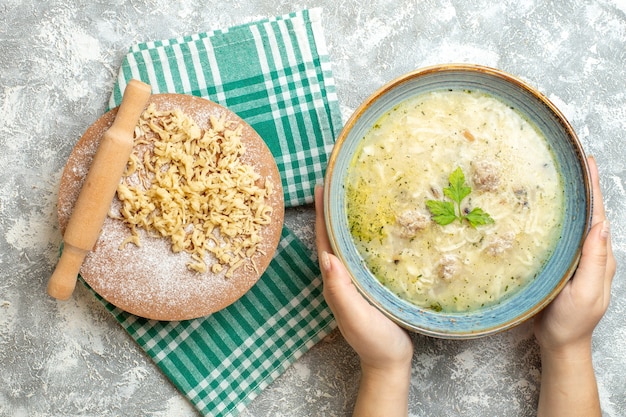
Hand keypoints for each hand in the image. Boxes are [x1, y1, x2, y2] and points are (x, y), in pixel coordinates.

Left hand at [315, 185, 412, 416]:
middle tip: (334, 183)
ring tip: (349, 196)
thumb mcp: (357, 317)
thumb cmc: (375, 341)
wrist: (390, 363)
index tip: (321, 187)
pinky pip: (358, 254)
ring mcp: (353, 282)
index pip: (324, 241)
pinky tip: (370, 228)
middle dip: (330, 211)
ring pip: (344, 244)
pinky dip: (359, 237)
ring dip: (343, 221)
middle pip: (331, 238)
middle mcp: (339, 279)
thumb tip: (326, 257)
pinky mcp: (367, 285)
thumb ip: (341, 291)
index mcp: (334, 282)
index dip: (321, 214)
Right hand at [534, 156, 615, 352]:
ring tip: (560, 174)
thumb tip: (602, 225)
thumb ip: (595, 261)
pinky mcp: (560, 263)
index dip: (593, 187)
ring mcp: (575, 258)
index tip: (587, 162)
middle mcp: (590, 253)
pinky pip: (560, 234)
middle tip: (572, 158)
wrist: (559, 343)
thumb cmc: (571, 322)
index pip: (598, 215)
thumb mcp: (586, 293)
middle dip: (583, 184)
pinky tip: (545, 208)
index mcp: (600, 257)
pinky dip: (556, 216)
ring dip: (570, 197)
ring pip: (574, 221)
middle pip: (588, 212)